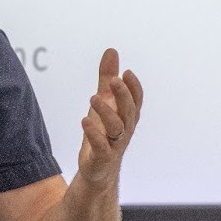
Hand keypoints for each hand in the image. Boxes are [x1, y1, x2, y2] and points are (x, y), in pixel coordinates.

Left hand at [77, 48, 142, 185]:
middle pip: (129, 111)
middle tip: (114, 80)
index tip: (127, 72)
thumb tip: (112, 51)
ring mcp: (115, 144)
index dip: (134, 87)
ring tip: (93, 98)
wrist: (98, 168)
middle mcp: (125, 129)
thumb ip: (107, 78)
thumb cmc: (103, 131)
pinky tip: (85, 121)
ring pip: (117, 127)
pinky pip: (101, 146)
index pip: (136, 100)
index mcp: (127, 115)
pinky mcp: (102, 157)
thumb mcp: (104, 101)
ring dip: (106, 112)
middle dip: (123, 96)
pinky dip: (94, 134)